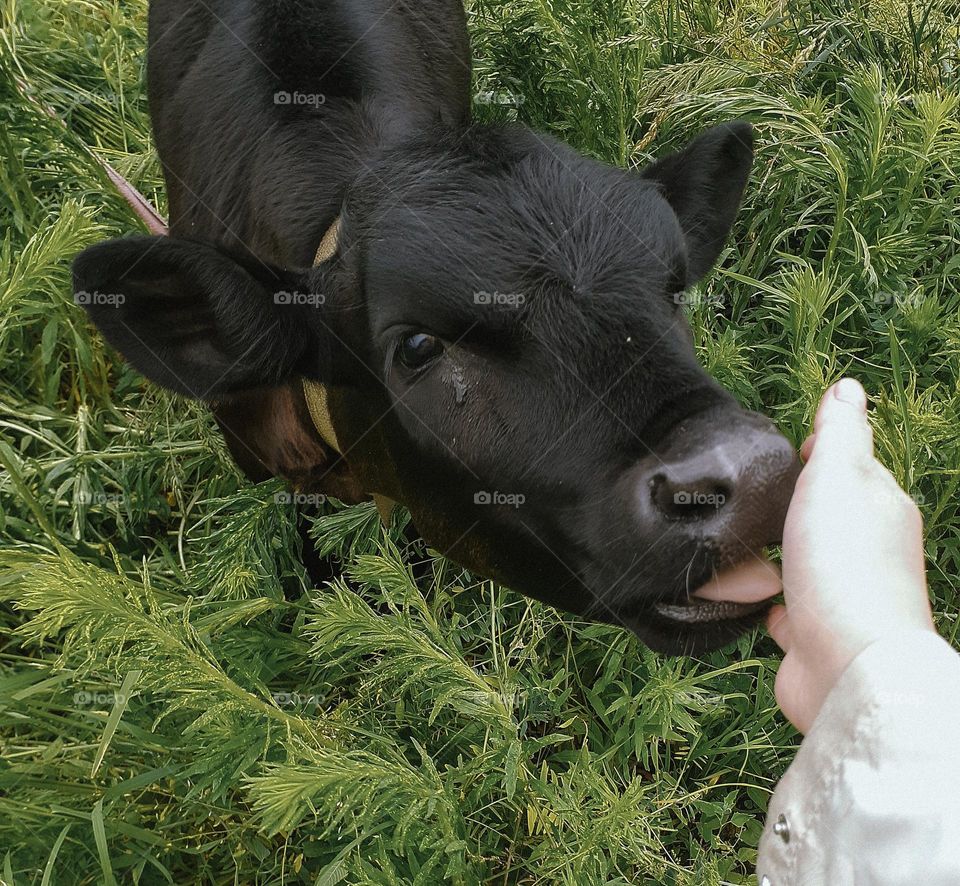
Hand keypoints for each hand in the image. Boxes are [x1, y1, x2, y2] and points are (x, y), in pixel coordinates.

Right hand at [693, 378, 932, 732]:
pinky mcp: (807, 633)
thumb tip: (848, 386)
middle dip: (785, 505)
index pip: (851, 467)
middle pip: (820, 514)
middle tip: (745, 494)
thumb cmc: (843, 562)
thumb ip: (840, 432)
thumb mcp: (837, 477)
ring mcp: (836, 593)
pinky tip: (738, 591)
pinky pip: (778, 606)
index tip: (787, 451)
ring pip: (796, 560)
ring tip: (731, 539)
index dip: (819, 453)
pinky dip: (760, 598)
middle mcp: (863, 550)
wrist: (845, 665)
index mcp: (879, 507)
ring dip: (768, 554)